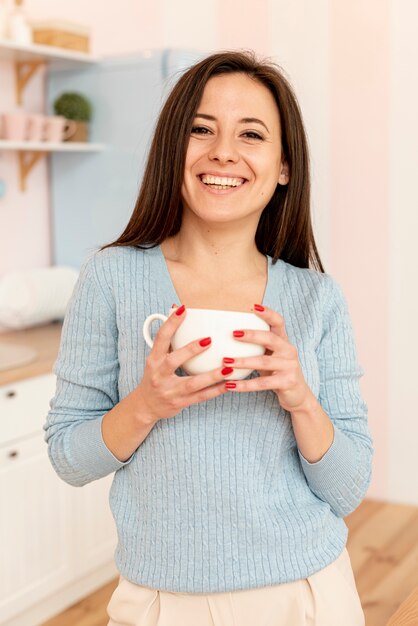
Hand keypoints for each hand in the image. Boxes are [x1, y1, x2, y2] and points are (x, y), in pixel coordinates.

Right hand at [136, 304, 228, 421]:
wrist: (146, 406)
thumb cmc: (155, 376)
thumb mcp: (156, 358)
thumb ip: (168, 338)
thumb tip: (176, 309)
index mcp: (154, 360)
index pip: (161, 338)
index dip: (171, 323)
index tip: (183, 310)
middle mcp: (159, 375)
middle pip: (173, 361)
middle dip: (190, 350)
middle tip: (209, 340)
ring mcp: (170, 391)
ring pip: (192, 383)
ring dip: (211, 376)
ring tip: (228, 368)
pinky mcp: (181, 403)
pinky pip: (201, 397)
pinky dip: (216, 390)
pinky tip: (229, 384)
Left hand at [223, 305, 312, 411]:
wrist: (297, 395)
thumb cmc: (276, 372)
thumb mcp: (269, 356)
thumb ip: (256, 346)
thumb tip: (226, 335)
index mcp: (283, 341)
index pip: (278, 322)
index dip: (267, 313)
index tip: (253, 306)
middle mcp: (289, 351)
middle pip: (270, 339)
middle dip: (252, 335)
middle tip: (233, 334)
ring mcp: (290, 366)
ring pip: (264, 362)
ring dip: (243, 362)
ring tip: (225, 362)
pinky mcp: (287, 382)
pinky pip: (262, 383)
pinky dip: (245, 385)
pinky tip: (230, 385)